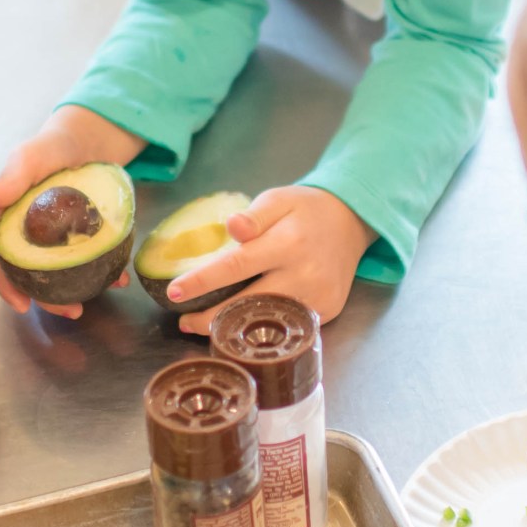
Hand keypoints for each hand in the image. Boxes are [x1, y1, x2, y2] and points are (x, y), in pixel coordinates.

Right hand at [0, 107, 144, 319]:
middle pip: (30, 273)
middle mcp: (26, 234)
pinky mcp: (77, 236)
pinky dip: (101, 270)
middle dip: (47, 298)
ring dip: (73, 291)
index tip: (21, 306)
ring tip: (89, 304)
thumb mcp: (28, 159)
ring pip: (58, 272)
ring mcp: (53, 238)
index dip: (6, 283)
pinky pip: (86, 258)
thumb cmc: (51, 145)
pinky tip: (116, 279)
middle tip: (70, 312)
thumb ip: (9, 181)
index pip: (0, 256)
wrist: (88, 140)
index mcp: (6, 220)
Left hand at [164, 186, 372, 334]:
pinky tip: (241, 324)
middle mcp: (305, 274)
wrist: (351, 221)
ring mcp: (318, 297)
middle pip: (249, 304)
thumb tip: (231, 228)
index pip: (237, 265)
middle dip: (211, 318)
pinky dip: (262, 327)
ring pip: (267, 322)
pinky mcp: (327, 310)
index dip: (203, 281)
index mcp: (289, 242)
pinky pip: (288, 325)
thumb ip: (254, 216)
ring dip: (233, 327)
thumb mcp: (278, 199)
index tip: (174, 291)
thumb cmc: (306, 209)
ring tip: (204, 326)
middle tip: (184, 321)